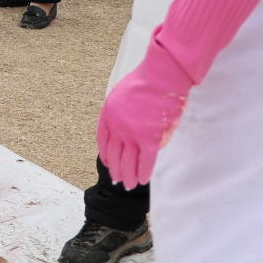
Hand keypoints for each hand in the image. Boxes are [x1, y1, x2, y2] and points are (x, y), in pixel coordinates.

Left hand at [96, 49, 194, 188]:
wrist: (160, 77)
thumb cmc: (145, 80)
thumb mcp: (121, 92)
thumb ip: (120, 108)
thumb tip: (124, 120)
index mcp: (108, 114)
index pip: (103, 140)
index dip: (105, 154)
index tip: (107, 163)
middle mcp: (117, 126)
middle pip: (114, 154)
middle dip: (115, 169)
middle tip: (117, 180)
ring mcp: (132, 133)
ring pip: (128, 161)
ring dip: (128, 175)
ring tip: (129, 185)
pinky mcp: (149, 138)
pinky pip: (146, 160)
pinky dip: (144, 172)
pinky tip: (143, 180)